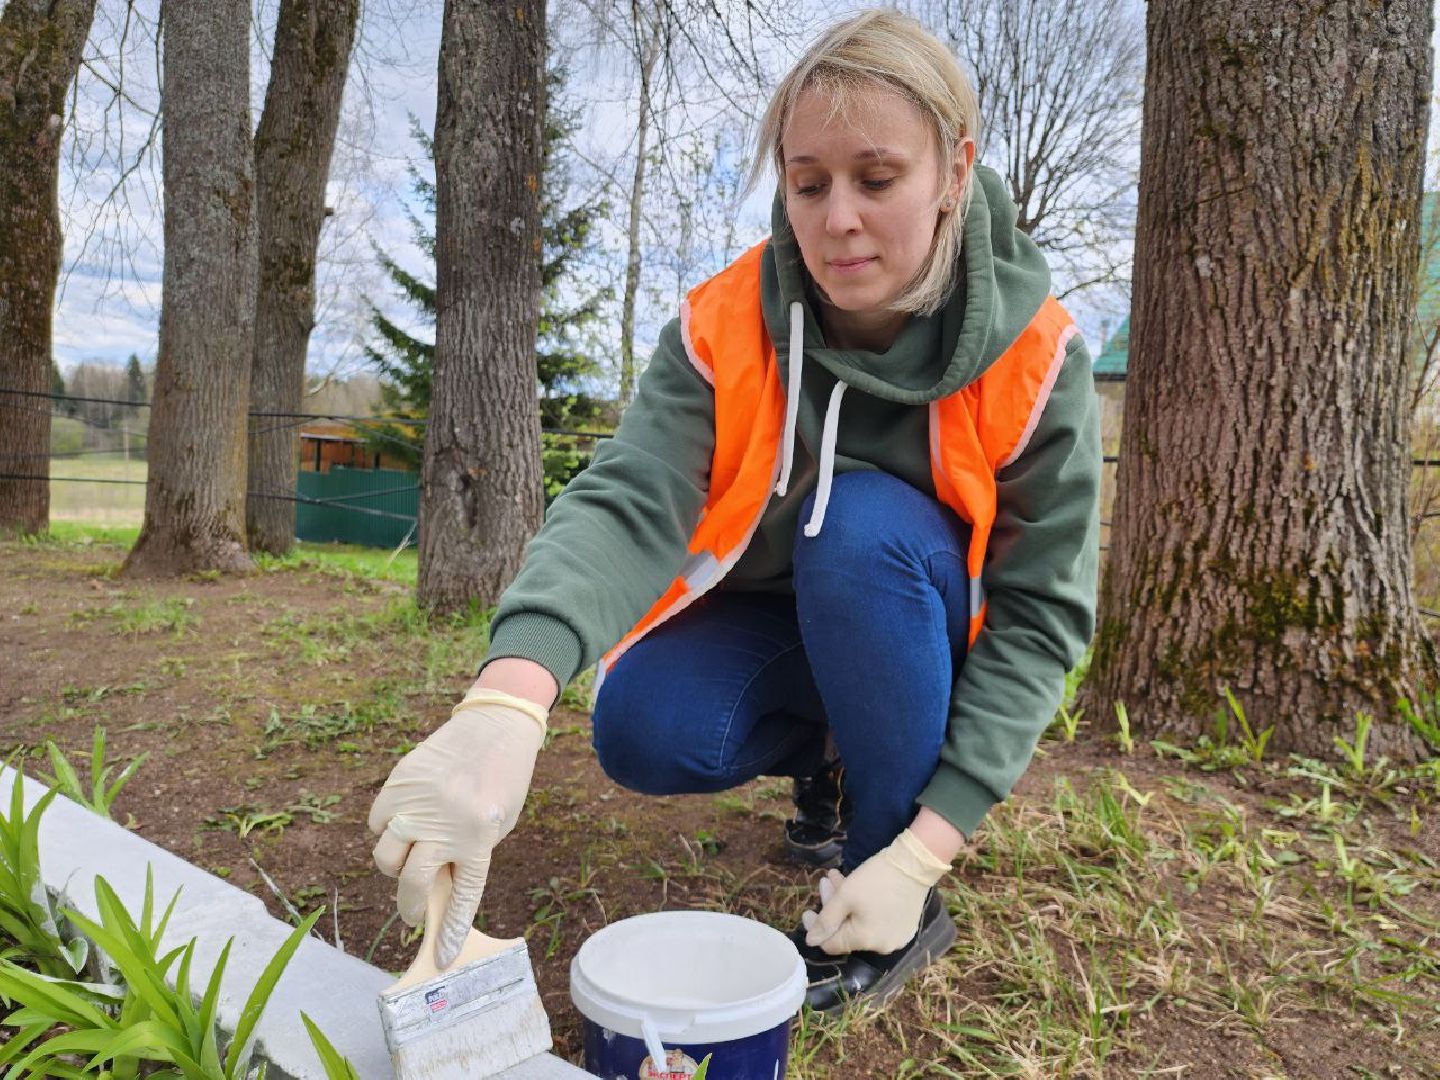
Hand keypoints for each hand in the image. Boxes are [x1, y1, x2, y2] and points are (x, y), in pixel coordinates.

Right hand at [367, 688, 547, 968]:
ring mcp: (419, 801)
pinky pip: (377, 820)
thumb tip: (428, 888)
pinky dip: (385, 827)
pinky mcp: (400, 781)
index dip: (448, 930)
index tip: (440, 956)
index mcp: (479, 837)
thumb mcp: (496, 824)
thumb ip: (464, 854)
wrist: (495, 727)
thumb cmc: (502, 781)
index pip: (461, 897)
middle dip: (409, 906)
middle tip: (413, 912)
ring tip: (411, 855)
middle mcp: (446, 822)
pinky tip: (404, 820)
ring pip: (385, 854)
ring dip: (394, 864)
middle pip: (411, 881)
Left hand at [801, 828, 948, 955]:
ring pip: (860, 925)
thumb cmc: (876, 878)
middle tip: (826, 882)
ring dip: (846, 904)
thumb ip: (825, 920)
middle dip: (832, 908)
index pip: (831, 944)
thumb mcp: (845, 896)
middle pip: (846, 932)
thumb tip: (810, 942)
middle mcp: (881, 947)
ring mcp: (895, 938)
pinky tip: (858, 888)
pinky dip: (863, 909)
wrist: (914, 864)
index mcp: (865, 941)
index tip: (808, 910)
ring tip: (838, 878)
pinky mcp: (904, 928)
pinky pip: (877, 923)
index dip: (816, 929)